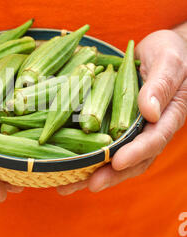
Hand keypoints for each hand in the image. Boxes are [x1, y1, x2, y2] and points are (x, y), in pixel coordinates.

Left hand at [57, 29, 186, 195]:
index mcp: (168, 117)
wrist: (163, 51)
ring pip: (115, 157)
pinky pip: (101, 142)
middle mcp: (150, 129)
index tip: (118, 162)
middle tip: (90, 185)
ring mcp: (132, 129)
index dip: (136, 153)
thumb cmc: (172, 53)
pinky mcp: (115, 124)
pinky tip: (64, 165)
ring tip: (67, 186)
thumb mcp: (169, 62)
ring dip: (93, 172)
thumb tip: (148, 111)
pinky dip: (85, 154)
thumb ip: (161, 85)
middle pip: (134, 159)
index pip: (154, 139)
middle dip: (112, 174)